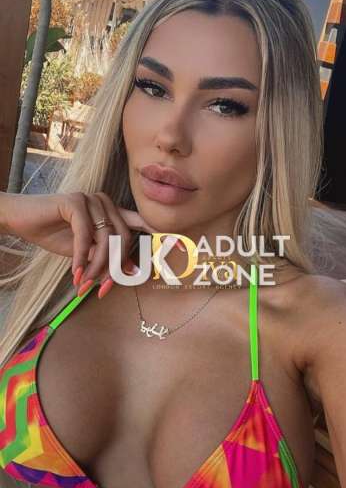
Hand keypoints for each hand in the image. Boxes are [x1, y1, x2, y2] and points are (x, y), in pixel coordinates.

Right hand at [1, 191, 170, 297]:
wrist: (23, 220)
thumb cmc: (56, 235)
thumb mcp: (87, 251)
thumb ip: (108, 257)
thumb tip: (134, 272)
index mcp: (113, 212)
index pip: (140, 222)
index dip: (160, 232)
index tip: (180, 244)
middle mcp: (106, 202)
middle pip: (124, 239)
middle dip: (114, 267)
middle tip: (101, 288)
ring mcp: (92, 199)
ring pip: (105, 239)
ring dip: (96, 266)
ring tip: (83, 282)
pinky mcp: (74, 201)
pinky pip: (85, 235)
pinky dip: (81, 256)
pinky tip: (75, 270)